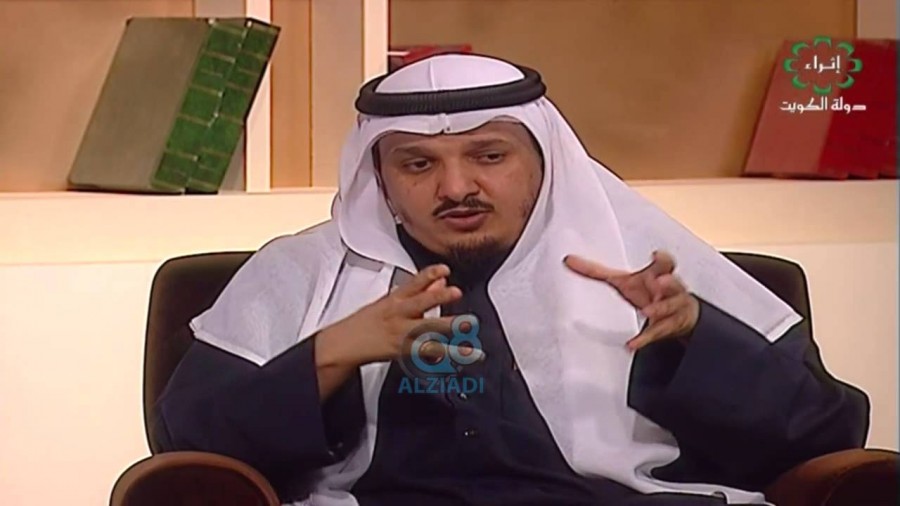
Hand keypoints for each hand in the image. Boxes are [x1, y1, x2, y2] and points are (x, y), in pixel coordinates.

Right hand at [316, 264, 462, 367]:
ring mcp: (402, 334)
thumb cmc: (370, 321)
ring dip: (449, 328)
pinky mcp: (404, 352)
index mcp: (396, 299)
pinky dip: (448, 355)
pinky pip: (429, 353)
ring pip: (428, 331)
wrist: (347, 344)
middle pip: (419, 303)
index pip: (413, 282)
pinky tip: (465, 355)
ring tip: (468, 326)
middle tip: (457, 292)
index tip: (444, 269)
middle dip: (438, 297)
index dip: (429, 274)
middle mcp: (399, 315)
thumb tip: (442, 279)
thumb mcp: (393, 300)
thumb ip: (421, 290)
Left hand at [564, 251, 698, 350]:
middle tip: (658, 282)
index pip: (664, 263)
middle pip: (673, 283)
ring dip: (659, 307)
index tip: (656, 255)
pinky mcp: (667, 328)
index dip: (662, 259)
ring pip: (670, 306)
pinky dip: (644, 339)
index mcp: (657, 274)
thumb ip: (595, 271)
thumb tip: (568, 260)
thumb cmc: (649, 292)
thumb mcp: (623, 280)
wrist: (679, 315)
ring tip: (647, 310)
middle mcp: (668, 290)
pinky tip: (632, 344)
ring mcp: (671, 309)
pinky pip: (656, 333)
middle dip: (668, 282)